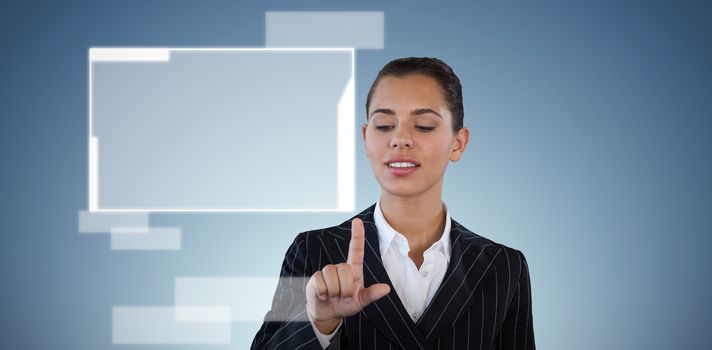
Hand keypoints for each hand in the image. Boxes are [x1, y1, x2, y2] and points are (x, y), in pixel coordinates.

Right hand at [306, 218, 390, 333]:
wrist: (328, 313)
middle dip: (345, 288)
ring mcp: (327, 272)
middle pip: (344, 268)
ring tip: (334, 297)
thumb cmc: (346, 305)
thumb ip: (372, 295)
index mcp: (354, 270)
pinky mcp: (316, 278)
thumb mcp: (361, 301)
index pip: (356, 249)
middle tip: (344, 298)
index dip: (357, 235)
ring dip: (335, 291)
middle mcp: (341, 268)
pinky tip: (323, 296)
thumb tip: (386, 289)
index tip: (357, 221)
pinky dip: (323, 292)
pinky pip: (320, 281)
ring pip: (331, 274)